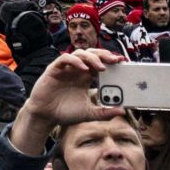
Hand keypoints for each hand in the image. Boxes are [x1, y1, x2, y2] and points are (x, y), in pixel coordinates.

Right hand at [9, 49, 124, 153]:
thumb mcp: (89, 113)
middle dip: (105, 55)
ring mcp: (66, 68)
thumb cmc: (66, 112)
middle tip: (116, 60)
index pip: (101, 64)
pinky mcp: (54, 69)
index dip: (111, 61)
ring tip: (101, 67)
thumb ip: (105, 113)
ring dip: (92, 57)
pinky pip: (65, 59)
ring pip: (80, 53)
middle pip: (92, 55)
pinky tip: (83, 68)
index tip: (123, 62)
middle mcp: (77, 70)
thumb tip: (122, 110)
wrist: (46, 116)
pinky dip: (75, 61)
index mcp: (86, 78)